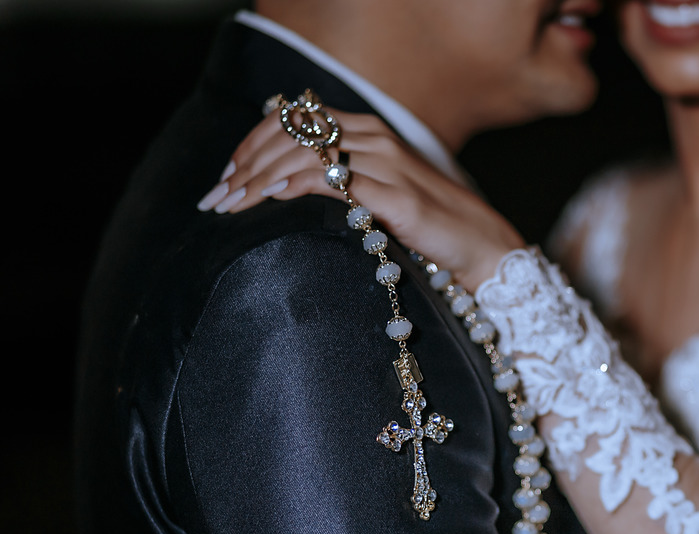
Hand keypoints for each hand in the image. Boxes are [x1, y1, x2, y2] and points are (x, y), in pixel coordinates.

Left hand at [198, 107, 524, 290]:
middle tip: (215, 196)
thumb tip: (286, 186)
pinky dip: (290, 186)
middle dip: (244, 162)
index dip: (251, 143)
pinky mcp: (395, 194)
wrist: (482, 246)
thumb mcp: (377, 195)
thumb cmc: (430, 226)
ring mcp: (386, 163)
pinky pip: (331, 179)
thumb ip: (341, 180)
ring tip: (229, 205)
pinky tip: (267, 201)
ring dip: (257, 177)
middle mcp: (374, 138)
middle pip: (291, 132)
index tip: (226, 175)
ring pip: (303, 153)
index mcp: (368, 131)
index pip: (294, 120)